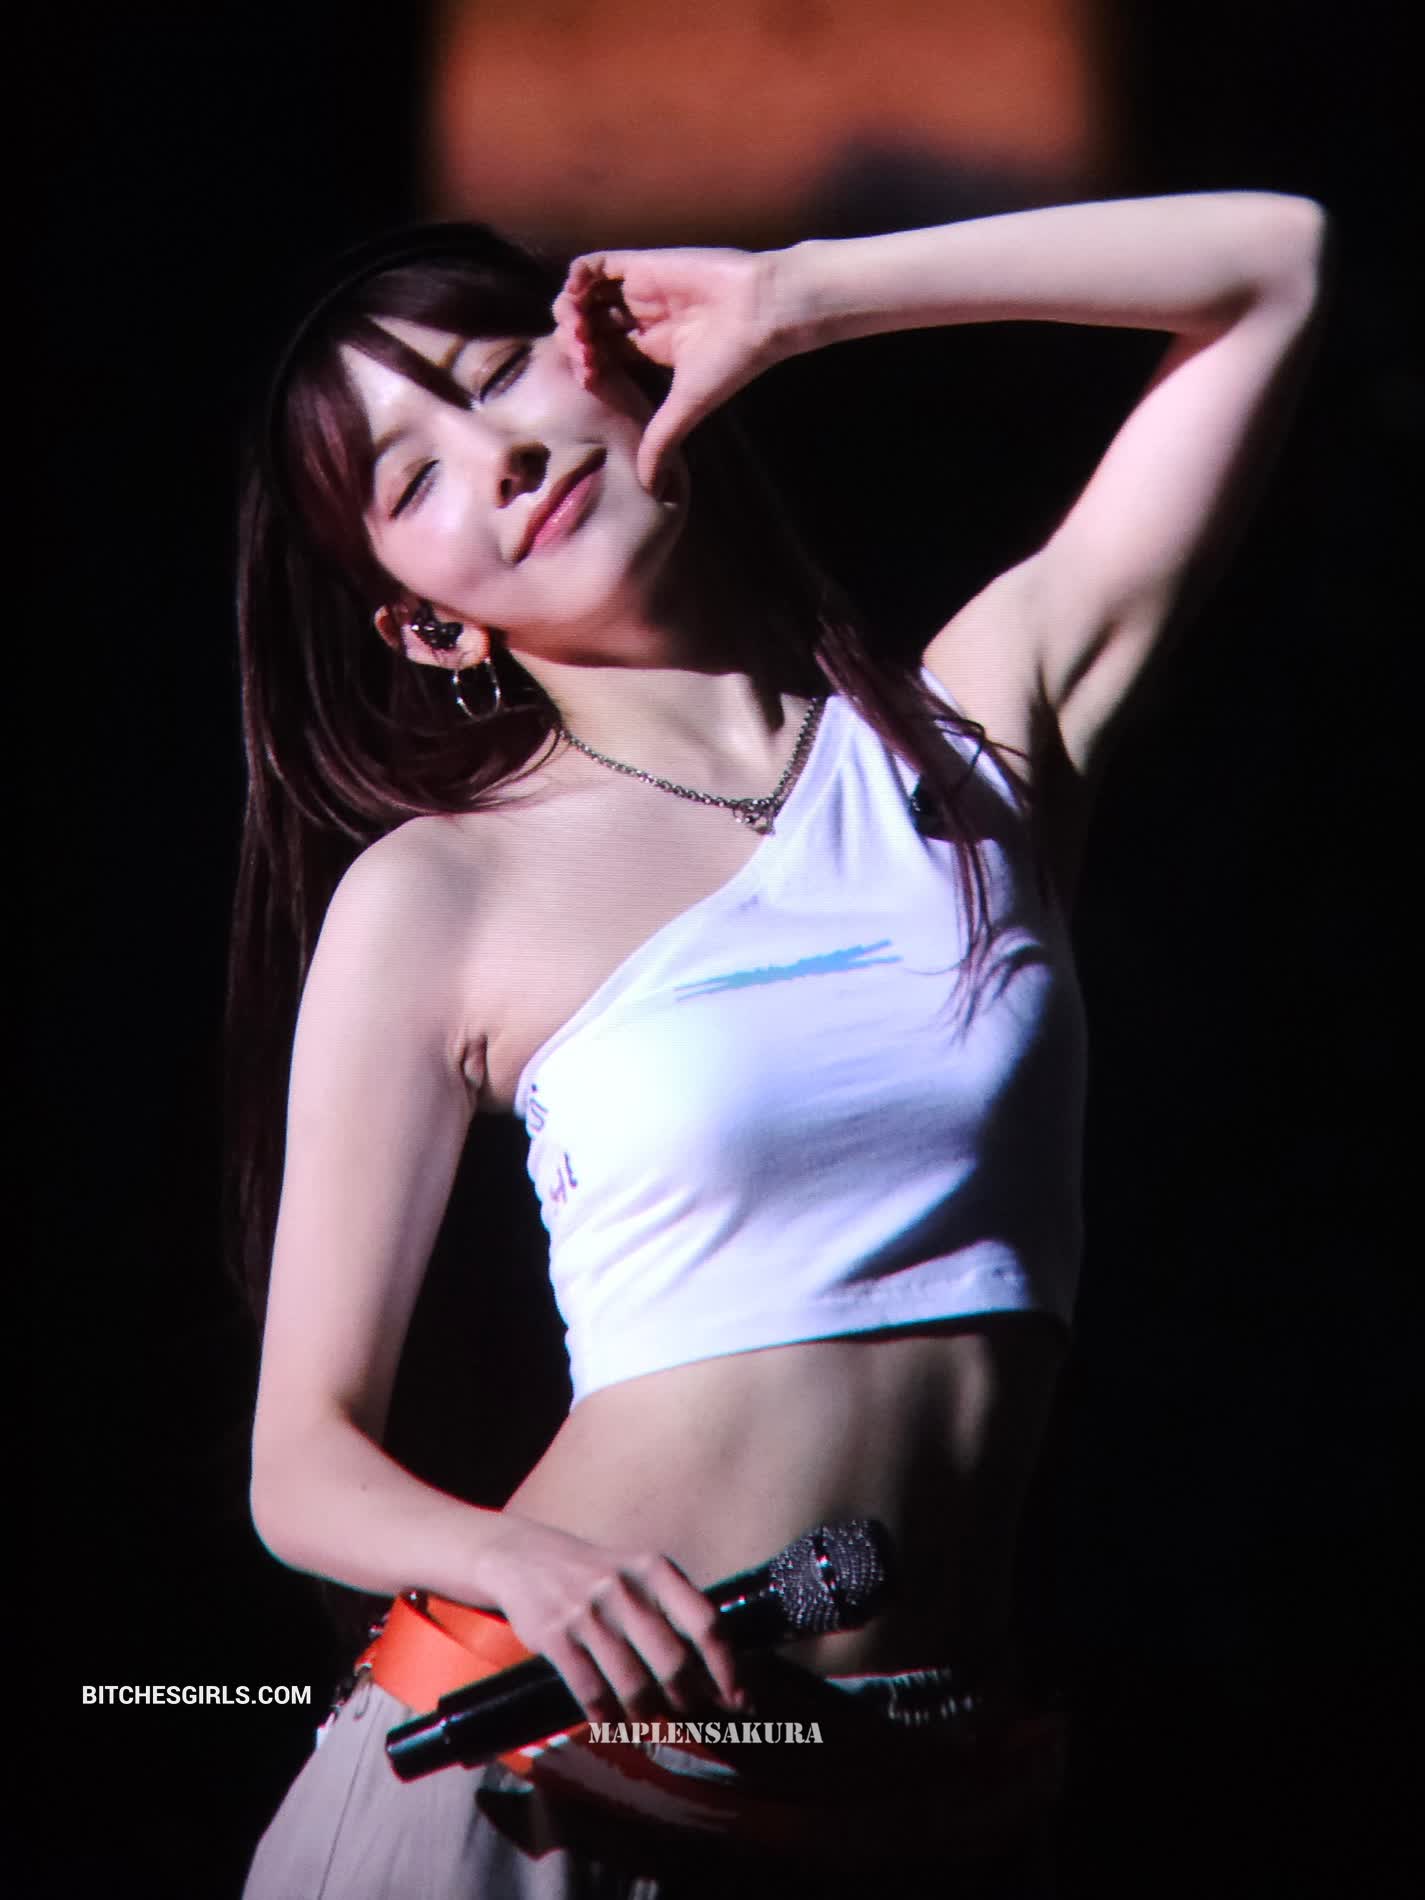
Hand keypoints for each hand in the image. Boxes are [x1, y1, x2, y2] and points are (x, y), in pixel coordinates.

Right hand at [475, 1515, 749, 1725]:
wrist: (524, 1557)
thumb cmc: (596, 1575)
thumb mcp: (639, 1573)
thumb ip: (674, 1612)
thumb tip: (717, 1673)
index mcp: (656, 1569)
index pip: (706, 1622)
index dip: (727, 1668)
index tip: (739, 1701)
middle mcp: (626, 1588)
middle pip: (673, 1662)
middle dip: (688, 1700)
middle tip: (690, 1716)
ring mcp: (589, 1612)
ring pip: (633, 1685)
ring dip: (646, 1716)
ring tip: (649, 1723)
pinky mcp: (556, 1636)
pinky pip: (591, 1693)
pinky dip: (606, 1717)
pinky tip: (611, 1723)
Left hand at [553, 245, 784, 493]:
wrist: (761, 312)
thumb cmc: (732, 360)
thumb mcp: (687, 408)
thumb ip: (662, 441)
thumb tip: (651, 490)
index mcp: (647, 349)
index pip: (598, 354)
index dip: (583, 365)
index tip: (588, 377)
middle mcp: (639, 319)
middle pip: (585, 324)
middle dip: (571, 339)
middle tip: (581, 353)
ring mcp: (638, 291)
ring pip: (583, 295)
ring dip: (570, 311)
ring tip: (578, 327)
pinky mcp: (641, 265)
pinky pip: (593, 265)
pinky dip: (577, 277)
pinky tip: (579, 296)